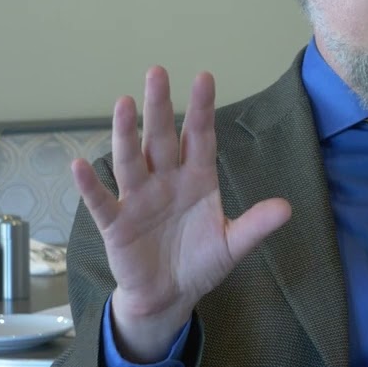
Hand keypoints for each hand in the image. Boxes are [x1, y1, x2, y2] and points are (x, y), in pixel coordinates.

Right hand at [72, 67, 290, 361]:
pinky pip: (102, 201)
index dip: (202, 109)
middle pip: (161, 138)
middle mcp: (166, 181)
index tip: (204, 77)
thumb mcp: (232, 244)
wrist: (171, 295)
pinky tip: (80, 164)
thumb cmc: (201, 262)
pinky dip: (90, 185)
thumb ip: (256, 225)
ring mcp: (139, 199)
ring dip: (125, 132)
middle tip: (157, 71)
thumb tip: (288, 208)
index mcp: (197, 179)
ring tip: (124, 103)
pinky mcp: (117, 224)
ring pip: (131, 160)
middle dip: (160, 107)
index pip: (200, 137)